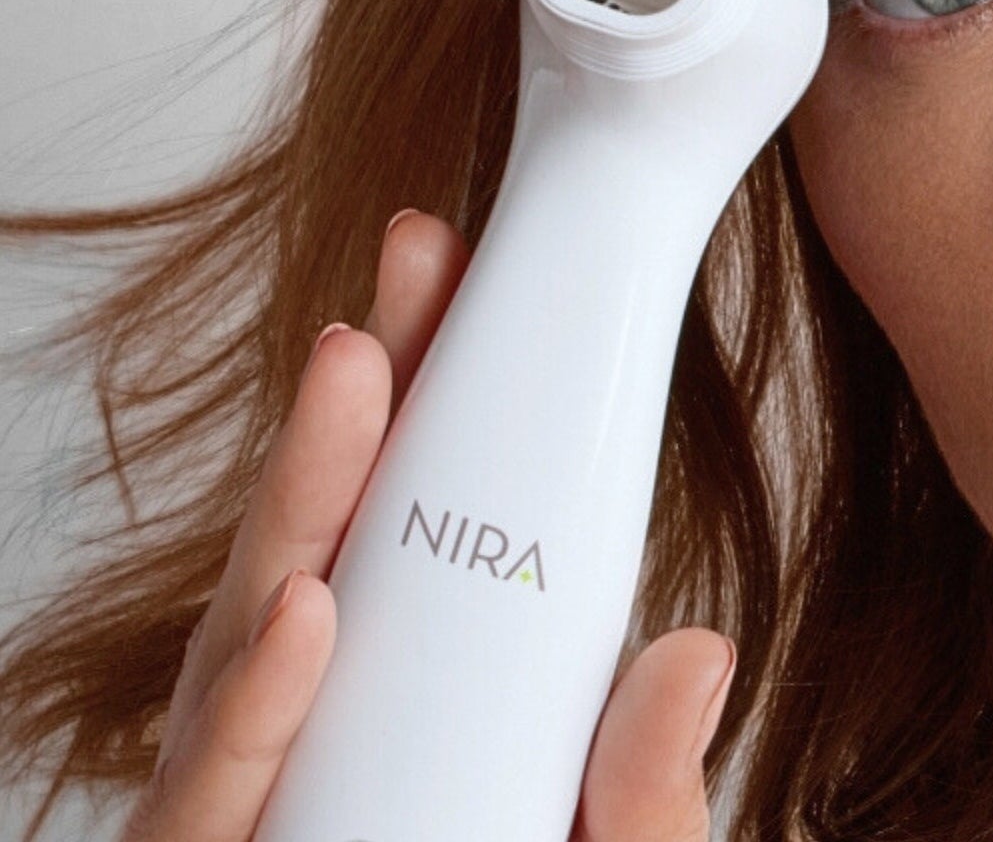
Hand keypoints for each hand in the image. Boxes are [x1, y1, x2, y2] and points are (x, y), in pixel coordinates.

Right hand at [121, 208, 737, 841]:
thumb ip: (646, 801)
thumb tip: (696, 651)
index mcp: (418, 726)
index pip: (417, 558)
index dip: (430, 422)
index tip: (461, 298)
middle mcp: (322, 754)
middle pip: (325, 566)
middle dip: (364, 417)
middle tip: (410, 284)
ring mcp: (257, 821)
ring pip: (250, 654)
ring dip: (304, 509)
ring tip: (362, 380)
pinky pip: (216, 802)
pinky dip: (254, 707)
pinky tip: (304, 615)